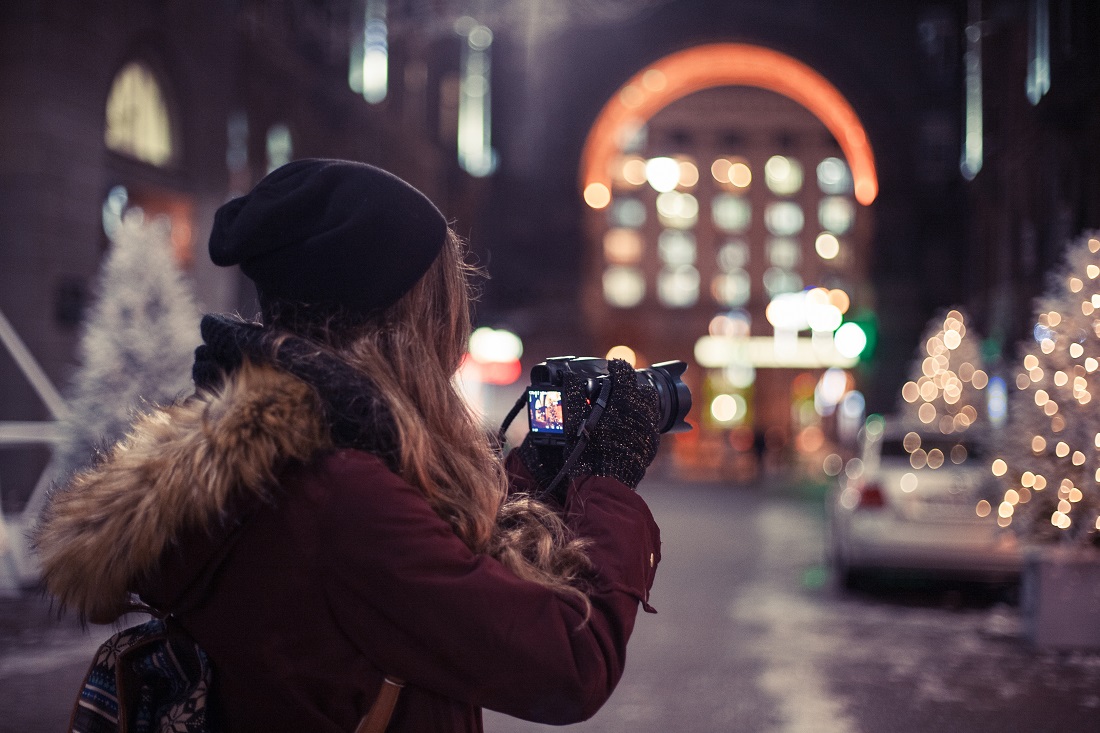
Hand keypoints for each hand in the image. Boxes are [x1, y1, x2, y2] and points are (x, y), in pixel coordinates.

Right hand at [570, 359, 659, 488]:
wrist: (605, 483)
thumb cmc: (588, 452)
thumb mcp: (574, 420)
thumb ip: (573, 393)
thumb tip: (570, 376)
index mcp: (623, 400)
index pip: (624, 371)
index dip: (616, 366)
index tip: (610, 367)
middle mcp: (641, 410)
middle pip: (642, 386)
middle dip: (630, 384)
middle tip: (616, 389)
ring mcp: (649, 427)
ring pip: (650, 404)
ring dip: (638, 401)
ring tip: (622, 407)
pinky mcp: (652, 442)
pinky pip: (650, 422)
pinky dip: (640, 419)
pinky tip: (627, 426)